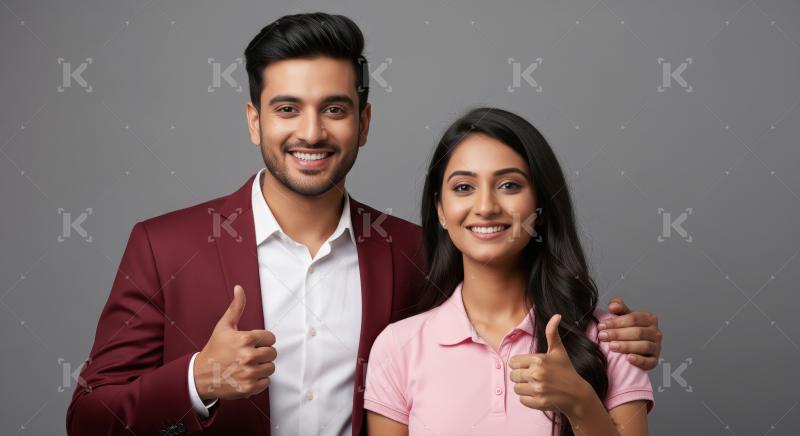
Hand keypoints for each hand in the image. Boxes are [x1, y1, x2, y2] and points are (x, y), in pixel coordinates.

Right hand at [193, 285, 276, 399]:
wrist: (200, 376)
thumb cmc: (214, 350)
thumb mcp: (224, 326)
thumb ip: (236, 307)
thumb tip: (239, 288)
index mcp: (245, 339)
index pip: (270, 338)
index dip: (262, 340)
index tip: (252, 344)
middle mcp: (248, 356)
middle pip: (272, 353)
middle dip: (263, 353)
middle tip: (249, 355)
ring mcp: (249, 373)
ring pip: (271, 367)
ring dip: (262, 367)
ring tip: (247, 365)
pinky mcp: (249, 387)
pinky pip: (266, 381)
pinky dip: (259, 380)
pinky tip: (246, 375)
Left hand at [509, 314, 593, 417]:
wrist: (577, 394)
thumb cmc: (566, 370)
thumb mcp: (559, 351)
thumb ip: (552, 333)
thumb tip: (557, 315)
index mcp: (539, 360)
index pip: (513, 362)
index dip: (520, 365)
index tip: (530, 367)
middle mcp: (537, 374)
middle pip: (513, 376)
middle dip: (521, 377)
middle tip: (534, 378)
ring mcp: (538, 389)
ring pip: (516, 388)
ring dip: (524, 388)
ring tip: (537, 386)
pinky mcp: (539, 402)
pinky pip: (522, 400)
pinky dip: (528, 399)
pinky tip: (539, 395)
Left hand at [600, 297, 661, 369]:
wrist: (633, 348)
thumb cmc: (627, 330)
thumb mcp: (623, 317)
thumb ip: (619, 308)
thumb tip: (613, 305)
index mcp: (649, 318)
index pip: (633, 318)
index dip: (616, 322)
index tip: (601, 326)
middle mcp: (655, 332)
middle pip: (637, 332)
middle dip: (618, 334)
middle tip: (603, 336)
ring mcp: (656, 347)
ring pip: (644, 346)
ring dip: (626, 346)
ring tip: (611, 346)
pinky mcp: (654, 361)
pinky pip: (649, 361)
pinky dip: (639, 360)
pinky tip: (628, 358)